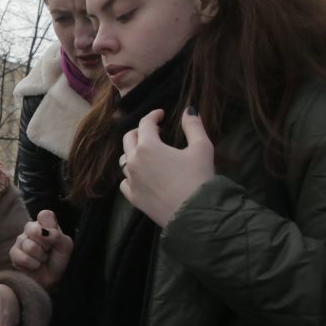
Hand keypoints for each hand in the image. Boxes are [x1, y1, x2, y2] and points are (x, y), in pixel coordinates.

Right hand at [10, 210, 73, 289]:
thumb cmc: (58, 260)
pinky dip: (33, 264)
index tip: (55, 238)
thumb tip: (46, 232)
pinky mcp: (13, 253)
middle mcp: (31, 228)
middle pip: (35, 229)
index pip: (45, 215)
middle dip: (46, 244)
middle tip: (49, 250)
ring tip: (43, 259)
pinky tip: (35, 265)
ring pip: (29, 246)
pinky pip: (22, 257)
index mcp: (44, 223)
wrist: (51, 280)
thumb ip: (59, 236)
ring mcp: (20, 240)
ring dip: (40, 257)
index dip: (51, 228)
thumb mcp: (65, 247)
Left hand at [119, 107, 214, 226]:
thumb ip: (193, 126)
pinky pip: (125, 182)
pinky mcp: (133, 198)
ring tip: (148, 152)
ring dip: (134, 152)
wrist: (194, 214)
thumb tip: (189, 110)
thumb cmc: (199, 178)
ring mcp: (131, 181)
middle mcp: (134, 162)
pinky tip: (141, 175)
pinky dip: (131, 174)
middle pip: (128, 139)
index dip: (153, 115)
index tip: (161, 114)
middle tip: (153, 131)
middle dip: (140, 131)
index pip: (145, 124)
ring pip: (124, 160)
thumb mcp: (202, 147)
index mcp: (148, 147)